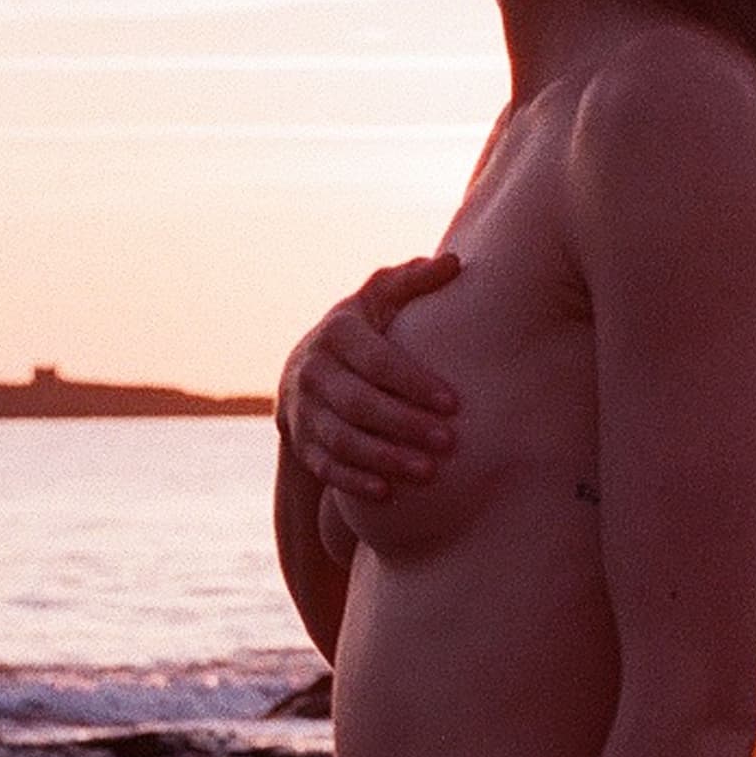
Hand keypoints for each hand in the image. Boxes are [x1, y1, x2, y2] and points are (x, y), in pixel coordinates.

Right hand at [278, 254, 462, 509]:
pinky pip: (325, 466)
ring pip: (341, 439)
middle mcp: (312, 370)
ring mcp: (302, 409)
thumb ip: (413, 282)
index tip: (454, 403)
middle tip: (448, 443)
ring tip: (428, 473)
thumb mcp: (381, 300)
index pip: (376, 359)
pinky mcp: (301, 442)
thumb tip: (454, 264)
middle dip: (404, 425)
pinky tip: (388, 492)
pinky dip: (353, 481)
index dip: (413, 382)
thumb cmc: (365, 331)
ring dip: (384, 458)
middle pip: (358, 404)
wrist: (310, 369)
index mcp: (338, 332)